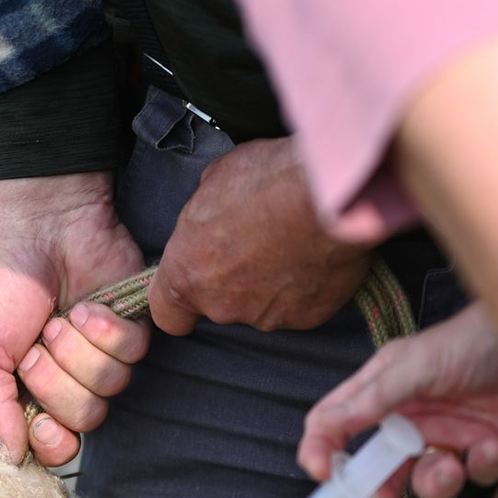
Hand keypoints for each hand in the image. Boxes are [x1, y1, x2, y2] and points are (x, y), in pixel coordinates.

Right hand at [0, 174, 149, 465]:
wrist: (40, 228)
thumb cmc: (3, 287)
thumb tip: (10, 458)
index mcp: (32, 396)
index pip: (56, 449)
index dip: (52, 443)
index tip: (38, 421)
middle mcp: (72, 384)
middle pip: (85, 421)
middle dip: (57, 381)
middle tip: (38, 346)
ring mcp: (105, 359)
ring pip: (110, 387)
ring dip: (78, 349)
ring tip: (60, 319)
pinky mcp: (134, 332)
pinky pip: (133, 354)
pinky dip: (106, 329)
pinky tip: (87, 307)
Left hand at [149, 137, 374, 335]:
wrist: (330, 194)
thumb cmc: (268, 180)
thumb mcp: (216, 180)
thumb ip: (205, 211)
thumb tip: (213, 211)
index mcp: (186, 275)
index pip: (167, 314)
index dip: (180, 301)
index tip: (195, 281)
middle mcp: (221, 305)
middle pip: (219, 304)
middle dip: (234, 278)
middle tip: (257, 240)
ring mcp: (264, 316)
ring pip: (260, 305)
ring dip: (271, 281)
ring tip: (291, 242)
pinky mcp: (306, 318)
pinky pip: (299, 305)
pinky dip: (304, 286)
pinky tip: (315, 253)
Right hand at [298, 302, 497, 497]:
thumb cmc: (477, 338)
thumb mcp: (417, 364)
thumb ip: (372, 399)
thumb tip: (325, 427)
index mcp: (382, 393)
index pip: (336, 426)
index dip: (323, 451)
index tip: (322, 476)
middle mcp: (410, 419)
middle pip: (378, 472)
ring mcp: (447, 436)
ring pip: (424, 482)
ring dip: (435, 483)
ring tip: (450, 470)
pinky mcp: (484, 450)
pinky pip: (472, 476)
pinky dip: (481, 465)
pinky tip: (493, 444)